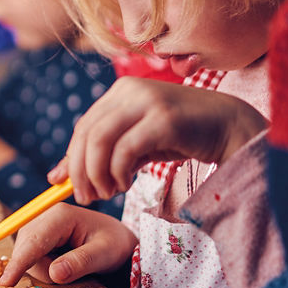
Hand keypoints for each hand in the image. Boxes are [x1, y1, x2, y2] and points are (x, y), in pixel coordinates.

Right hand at [0, 204, 136, 284]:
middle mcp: (44, 217)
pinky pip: (31, 258)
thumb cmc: (114, 244)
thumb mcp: (104, 254)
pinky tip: (62, 266)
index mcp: (60, 216)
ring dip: (44, 271)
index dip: (19, 264)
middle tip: (73, 275)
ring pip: (27, 257)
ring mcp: (38, 227)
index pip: (33, 242)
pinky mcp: (37, 237)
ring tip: (72, 269)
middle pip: (26, 250)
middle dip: (42, 270)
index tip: (5, 283)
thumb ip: (80, 263)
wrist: (117, 240)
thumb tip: (54, 274)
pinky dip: (43, 268)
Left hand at [49, 77, 267, 205]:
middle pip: (87, 134)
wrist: (231, 127)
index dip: (72, 160)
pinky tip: (125, 185)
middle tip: (86, 197)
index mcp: (120, 92)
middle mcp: (131, 90)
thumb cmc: (182, 136)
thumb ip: (102, 156)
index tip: (70, 187)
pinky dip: (118, 172)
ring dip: (97, 173)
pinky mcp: (164, 119)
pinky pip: (126, 149)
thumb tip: (56, 177)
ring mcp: (148, 102)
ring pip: (101, 140)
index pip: (83, 128)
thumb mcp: (136, 144)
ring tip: (107, 193)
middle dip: (80, 171)